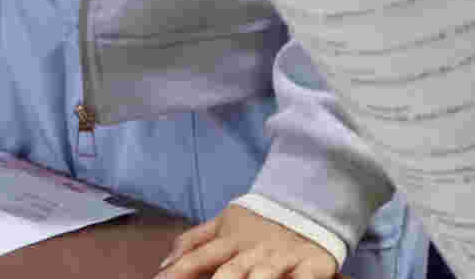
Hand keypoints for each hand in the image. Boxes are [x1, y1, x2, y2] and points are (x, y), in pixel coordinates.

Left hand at [161, 204, 337, 278]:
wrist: (310, 202)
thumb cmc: (260, 222)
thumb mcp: (224, 224)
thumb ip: (193, 242)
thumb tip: (163, 264)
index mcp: (230, 240)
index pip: (198, 257)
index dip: (179, 270)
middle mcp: (253, 251)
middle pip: (230, 271)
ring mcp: (282, 258)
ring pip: (264, 275)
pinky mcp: (311, 264)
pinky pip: (305, 277)